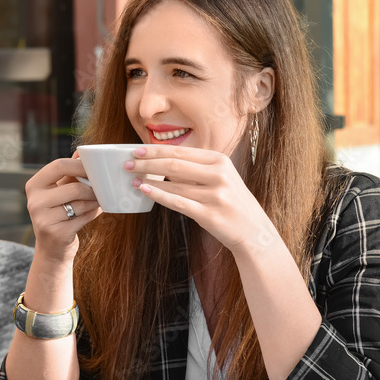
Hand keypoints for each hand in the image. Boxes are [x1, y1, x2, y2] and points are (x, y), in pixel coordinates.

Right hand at [25, 153, 99, 261]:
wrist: (52, 249)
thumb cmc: (59, 214)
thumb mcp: (59, 191)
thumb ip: (69, 173)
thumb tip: (81, 152)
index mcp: (34, 186)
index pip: (58, 165)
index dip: (80, 165)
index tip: (95, 167)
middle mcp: (34, 201)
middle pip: (73, 186)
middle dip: (92, 187)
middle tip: (102, 187)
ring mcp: (43, 218)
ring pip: (80, 203)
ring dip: (95, 201)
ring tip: (100, 199)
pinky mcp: (56, 232)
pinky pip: (83, 217)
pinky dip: (93, 213)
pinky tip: (95, 211)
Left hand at [125, 145, 277, 252]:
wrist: (253, 230)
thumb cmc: (231, 201)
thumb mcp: (220, 177)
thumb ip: (196, 168)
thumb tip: (161, 160)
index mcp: (220, 160)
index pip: (181, 151)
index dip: (155, 150)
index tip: (136, 150)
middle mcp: (218, 175)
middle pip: (174, 164)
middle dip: (147, 163)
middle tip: (127, 163)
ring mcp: (214, 195)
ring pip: (173, 183)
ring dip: (149, 180)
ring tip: (132, 178)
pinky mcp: (209, 214)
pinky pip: (177, 202)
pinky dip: (158, 195)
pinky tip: (144, 190)